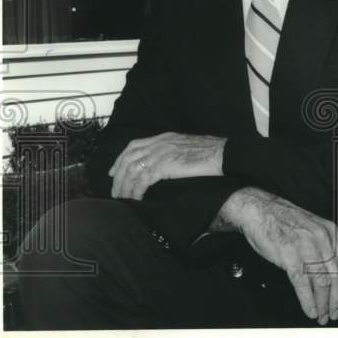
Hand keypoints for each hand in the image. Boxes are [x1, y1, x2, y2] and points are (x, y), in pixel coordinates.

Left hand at [109, 132, 224, 199]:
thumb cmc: (212, 153)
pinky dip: (136, 190)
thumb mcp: (187, 147)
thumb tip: (166, 165)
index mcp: (164, 137)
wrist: (224, 154)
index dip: (120, 159)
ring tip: (123, 199)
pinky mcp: (165, 165)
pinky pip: (143, 179)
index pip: (134, 146)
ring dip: (125, 186)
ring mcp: (161, 153)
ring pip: (133, 170)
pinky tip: (136, 199)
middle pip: (128, 158)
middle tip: (115, 192)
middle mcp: (159, 143)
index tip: (113, 172)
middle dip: (118, 177)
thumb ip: (173, 152)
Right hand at [223, 187, 337, 324]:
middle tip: (334, 313)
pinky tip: (310, 310)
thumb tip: (330, 272)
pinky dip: (308, 301)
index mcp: (330, 232)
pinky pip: (303, 283)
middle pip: (335, 276)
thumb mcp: (312, 228)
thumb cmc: (283, 221)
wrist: (260, 210)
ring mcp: (307, 247)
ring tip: (322, 316)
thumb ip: (323, 247)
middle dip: (335, 299)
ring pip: (321, 282)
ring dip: (323, 304)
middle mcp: (322, 239)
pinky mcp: (290, 256)